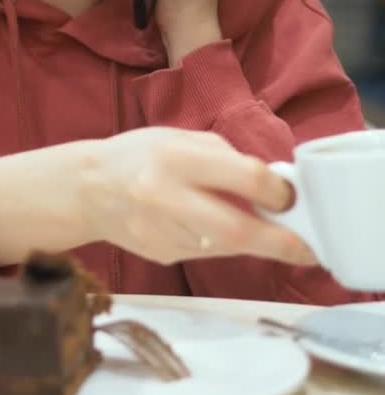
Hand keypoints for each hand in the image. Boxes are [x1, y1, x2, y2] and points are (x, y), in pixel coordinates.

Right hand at [83, 127, 315, 266]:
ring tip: (265, 231)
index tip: (289, 196)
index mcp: (175, 157)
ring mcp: (162, 232)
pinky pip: (206, 252)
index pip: (243, 177)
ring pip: (225, 247)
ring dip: (252, 242)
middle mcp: (166, 196)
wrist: (87, 188)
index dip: (277, 191)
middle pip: (237, 230)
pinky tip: (217, 228)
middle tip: (305, 247)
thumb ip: (224, 157)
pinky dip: (223, 244)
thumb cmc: (139, 154)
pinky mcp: (161, 255)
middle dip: (279, 242)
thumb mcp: (179, 138)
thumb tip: (271, 183)